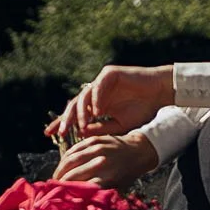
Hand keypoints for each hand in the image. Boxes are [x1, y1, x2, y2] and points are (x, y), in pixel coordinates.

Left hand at [47, 64, 174, 143]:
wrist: (159, 93)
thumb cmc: (143, 109)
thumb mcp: (121, 125)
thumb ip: (102, 129)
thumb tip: (82, 133)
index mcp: (96, 105)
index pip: (75, 114)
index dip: (63, 123)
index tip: (50, 134)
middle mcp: (95, 93)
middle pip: (75, 105)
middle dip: (66, 119)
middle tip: (61, 132)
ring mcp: (101, 82)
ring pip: (84, 96)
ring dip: (81, 112)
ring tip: (81, 125)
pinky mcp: (109, 74)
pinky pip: (98, 87)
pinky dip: (96, 100)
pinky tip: (96, 113)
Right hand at [52, 131, 159, 188]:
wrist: (139, 150)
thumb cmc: (127, 173)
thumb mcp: (117, 187)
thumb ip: (100, 192)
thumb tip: (80, 200)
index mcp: (108, 178)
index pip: (81, 187)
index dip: (69, 192)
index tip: (61, 198)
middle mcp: (101, 163)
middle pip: (73, 174)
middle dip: (60, 182)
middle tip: (53, 188)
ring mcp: (97, 149)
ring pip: (70, 160)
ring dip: (59, 170)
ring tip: (55, 177)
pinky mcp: (94, 140)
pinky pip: (74, 149)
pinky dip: (65, 158)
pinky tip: (62, 165)